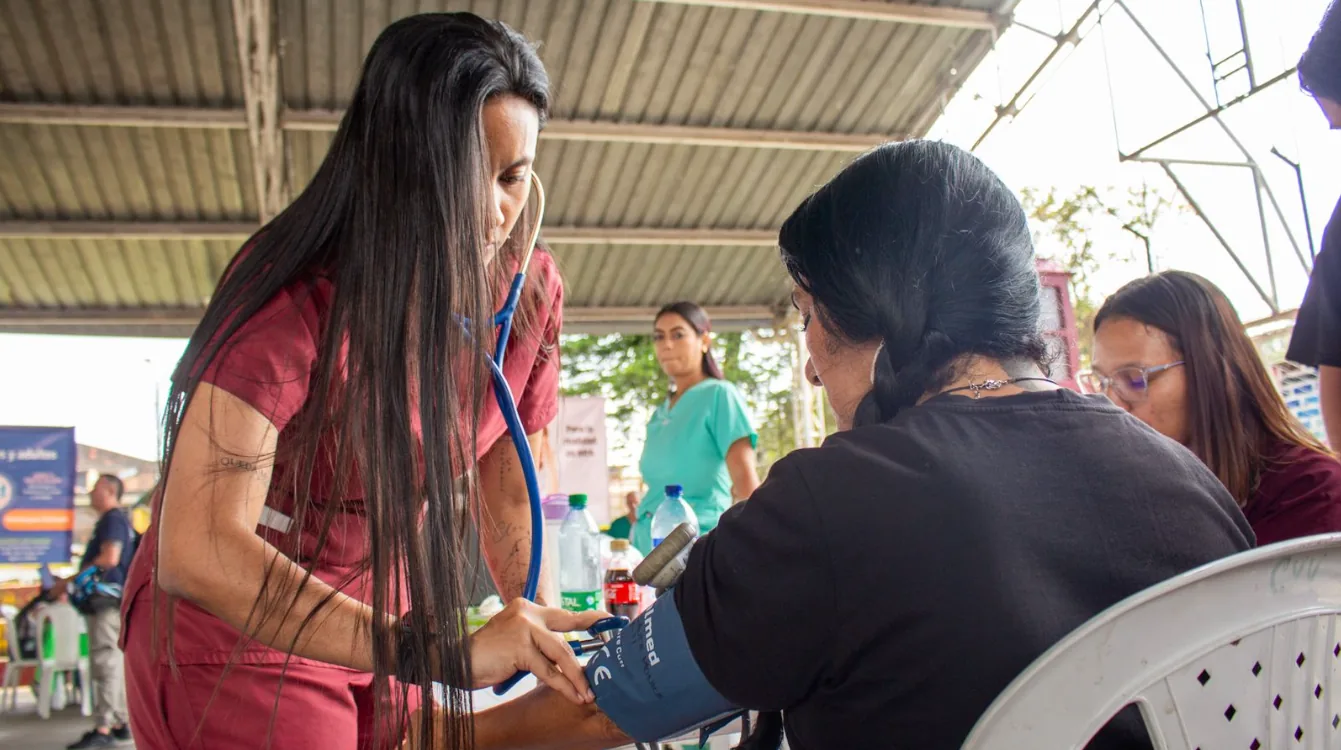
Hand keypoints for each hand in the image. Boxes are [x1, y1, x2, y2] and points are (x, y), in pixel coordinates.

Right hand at [469, 598, 607, 704]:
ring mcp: (523, 628)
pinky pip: (547, 670)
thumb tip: (568, 656)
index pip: (564, 614)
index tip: (608, 620)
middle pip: (566, 632)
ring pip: (560, 653)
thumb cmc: (488, 656)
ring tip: (587, 692)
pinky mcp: (519, 647)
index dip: (588, 618)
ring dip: (576, 676)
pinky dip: (562, 685)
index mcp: (527, 607)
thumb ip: (538, 642)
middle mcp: (527, 612)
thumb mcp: (516, 642)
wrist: (457, 662)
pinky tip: (572, 694)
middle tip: (605, 663)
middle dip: (588, 649)